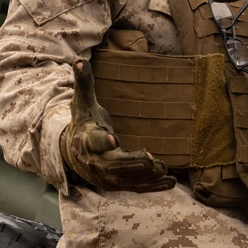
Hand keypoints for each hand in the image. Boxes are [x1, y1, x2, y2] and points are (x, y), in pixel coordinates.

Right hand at [61, 59, 174, 193]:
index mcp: (86, 139)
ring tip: (163, 168)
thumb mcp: (83, 103)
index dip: (101, 142)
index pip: (93, 141)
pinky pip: (136, 187)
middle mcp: (95, 161)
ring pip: (126, 179)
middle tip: (152, 160)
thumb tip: (80, 60)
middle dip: (132, 163)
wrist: (76, 151)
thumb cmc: (85, 122)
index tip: (112, 139)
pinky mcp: (117, 184)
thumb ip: (84, 83)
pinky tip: (170, 181)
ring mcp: (105, 176)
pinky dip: (153, 186)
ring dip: (145, 175)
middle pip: (112, 165)